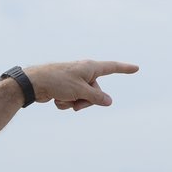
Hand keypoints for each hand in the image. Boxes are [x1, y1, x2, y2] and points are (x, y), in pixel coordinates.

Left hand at [22, 59, 139, 111]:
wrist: (34, 83)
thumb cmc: (58, 82)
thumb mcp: (80, 91)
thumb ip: (96, 97)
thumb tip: (109, 101)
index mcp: (90, 67)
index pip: (112, 68)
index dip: (124, 69)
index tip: (136, 68)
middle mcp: (83, 73)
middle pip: (96, 92)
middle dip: (87, 101)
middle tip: (75, 102)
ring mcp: (74, 81)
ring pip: (83, 99)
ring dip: (74, 103)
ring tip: (63, 99)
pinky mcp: (65, 88)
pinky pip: (71, 101)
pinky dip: (65, 103)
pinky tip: (55, 99)